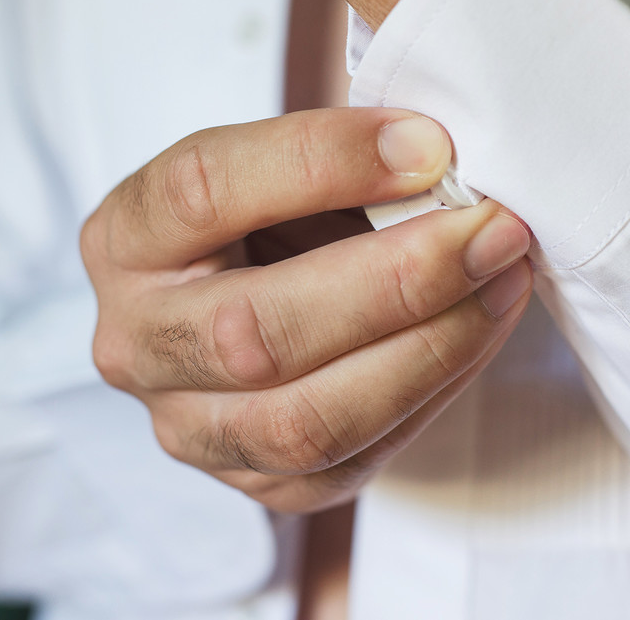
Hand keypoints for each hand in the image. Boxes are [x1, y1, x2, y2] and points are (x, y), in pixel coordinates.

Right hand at [81, 108, 532, 512]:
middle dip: (394, 281)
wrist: (253, 300)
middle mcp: (135, 343)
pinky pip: (350, 459)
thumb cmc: (269, 220)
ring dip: (429, 349)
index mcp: (126, 238)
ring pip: (303, 421)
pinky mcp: (253, 484)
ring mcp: (186, 426)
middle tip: (489, 230)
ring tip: (503, 280)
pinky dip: (434, 391)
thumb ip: (336, 158)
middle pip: (252, 333)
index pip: (202, 192)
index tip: (427, 146)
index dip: (321, 163)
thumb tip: (438, 159)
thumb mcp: (277, 168)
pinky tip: (481, 330)